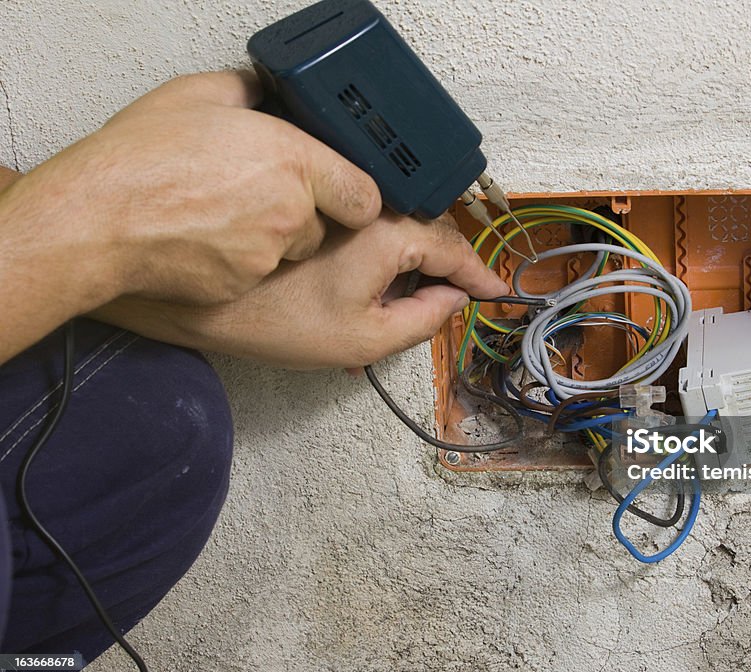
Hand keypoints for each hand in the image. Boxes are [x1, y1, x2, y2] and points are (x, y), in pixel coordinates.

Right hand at [12, 70, 380, 304]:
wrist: (98, 219)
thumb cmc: (139, 161)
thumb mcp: (197, 97)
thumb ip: (247, 91)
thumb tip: (263, 91)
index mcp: (292, 159)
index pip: (365, 194)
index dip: (355, 197)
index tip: (344, 194)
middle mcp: (291, 209)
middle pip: (327, 224)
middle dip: (306, 215)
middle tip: (265, 200)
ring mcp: (270, 251)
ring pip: (293, 251)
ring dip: (274, 240)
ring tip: (225, 218)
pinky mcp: (245, 282)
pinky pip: (260, 274)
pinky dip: (241, 262)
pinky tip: (207, 242)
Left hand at [92, 212, 509, 367]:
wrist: (204, 296)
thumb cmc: (278, 321)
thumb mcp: (364, 339)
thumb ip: (422, 321)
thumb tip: (451, 299)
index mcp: (389, 234)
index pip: (452, 249)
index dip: (478, 273)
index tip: (495, 290)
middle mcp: (368, 207)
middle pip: (428, 232)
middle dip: (447, 267)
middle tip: (453, 300)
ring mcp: (340, 203)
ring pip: (398, 226)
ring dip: (413, 260)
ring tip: (411, 300)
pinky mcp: (316, 206)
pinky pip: (367, 222)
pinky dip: (383, 249)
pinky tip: (371, 283)